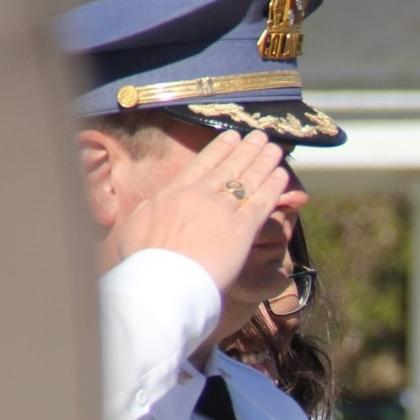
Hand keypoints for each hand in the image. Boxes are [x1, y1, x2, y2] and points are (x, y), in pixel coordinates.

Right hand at [111, 130, 290, 296]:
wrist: (162, 282)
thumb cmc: (144, 262)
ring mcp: (221, 209)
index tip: (232, 137)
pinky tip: (282, 175)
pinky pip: (262, 202)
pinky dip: (274, 186)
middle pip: (229, 167)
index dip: (220, 149)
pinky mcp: (241, 229)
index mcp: (173, 192)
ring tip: (275, 149)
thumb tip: (154, 203)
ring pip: (247, 179)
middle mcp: (199, 195)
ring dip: (263, 161)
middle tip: (259, 137)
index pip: (201, 164)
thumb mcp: (137, 226)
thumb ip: (150, 210)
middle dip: (247, 149)